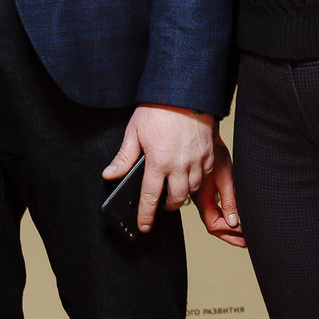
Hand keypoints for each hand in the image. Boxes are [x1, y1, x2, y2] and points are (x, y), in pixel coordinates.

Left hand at [103, 104, 214, 232]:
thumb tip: (110, 175)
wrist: (185, 92)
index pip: (150, 197)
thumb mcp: (134, 132)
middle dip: (167, 206)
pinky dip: (197, 181)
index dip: (146, 215)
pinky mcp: (208, 153)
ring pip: (193, 190)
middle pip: (176, 199)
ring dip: (183, 195)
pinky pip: (205, 176)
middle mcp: (179, 165)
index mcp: (158, 162)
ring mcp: (196, 160)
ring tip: (175, 190)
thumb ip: (124, 158)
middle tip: (161, 204)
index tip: (143, 226)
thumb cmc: (158, 109)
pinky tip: (189, 176)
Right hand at [192, 138, 245, 247]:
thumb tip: (233, 221)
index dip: (229, 232)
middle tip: (245, 242)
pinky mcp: (206, 191)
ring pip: (213, 219)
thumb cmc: (215, 153)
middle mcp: (201, 200)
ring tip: (243, 234)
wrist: (206, 137)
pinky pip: (214, 209)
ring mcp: (202, 196)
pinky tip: (234, 217)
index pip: (214, 224)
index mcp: (203, 198)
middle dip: (229, 236)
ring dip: (228, 228)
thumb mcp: (225, 177)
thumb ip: (228, 200)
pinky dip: (225, 217)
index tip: (245, 235)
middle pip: (213, 225)